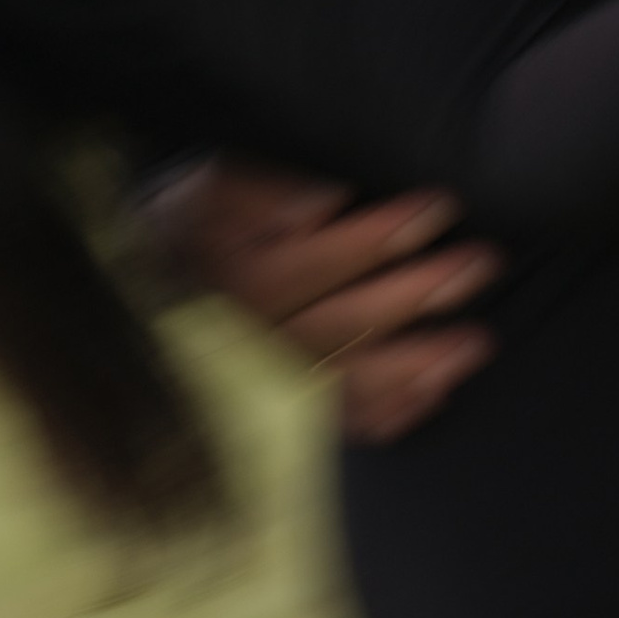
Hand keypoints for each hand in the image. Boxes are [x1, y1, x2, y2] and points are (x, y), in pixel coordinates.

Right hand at [144, 161, 500, 442]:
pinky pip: (340, 426)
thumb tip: (326, 202)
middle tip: (483, 263)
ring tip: (480, 342)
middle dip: (421, 292)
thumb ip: (258, 193)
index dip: (383, 233)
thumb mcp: (203, 191)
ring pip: (352, 382)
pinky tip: (436, 396)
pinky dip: (390, 416)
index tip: (441, 206)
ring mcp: (267, 387)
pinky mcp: (277, 417)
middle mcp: (254, 341)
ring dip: (420, 364)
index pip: (323, 257)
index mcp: (237, 279)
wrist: (136, 296)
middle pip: (349, 320)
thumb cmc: (183, 229)